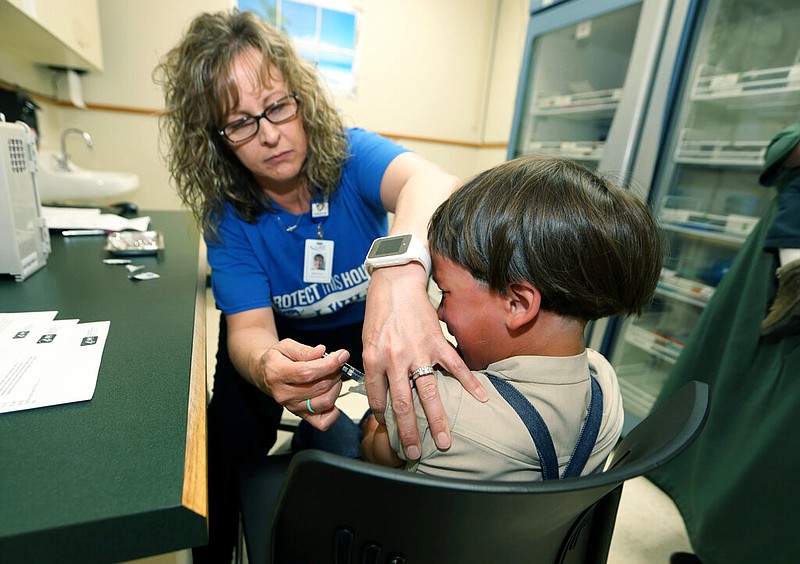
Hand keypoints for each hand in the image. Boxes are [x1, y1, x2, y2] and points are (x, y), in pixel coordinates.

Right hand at [259, 340, 348, 430]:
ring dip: (336, 387)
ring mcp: (293, 407)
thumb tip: (321, 351)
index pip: (307, 372)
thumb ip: (304, 350)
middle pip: (319, 387)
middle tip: (336, 363)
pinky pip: (323, 421)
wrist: (265, 375)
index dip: (329, 364)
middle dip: (334, 372)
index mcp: (277, 374)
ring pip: (324, 402)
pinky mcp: (301, 416)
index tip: (342, 356)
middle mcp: (284, 394)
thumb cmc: (276, 360)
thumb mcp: (286, 346)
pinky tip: (330, 395)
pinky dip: (333, 411)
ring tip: (332, 376)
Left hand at [361, 263, 487, 458]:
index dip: (383, 417)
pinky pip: (455, 367)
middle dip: (409, 432)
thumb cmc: (380, 312)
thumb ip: (375, 368)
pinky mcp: (437, 342)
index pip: (378, 399)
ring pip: (430, 393)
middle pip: (403, 404)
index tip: (389, 429)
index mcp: (374, 359)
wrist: (396, 283)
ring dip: (437, 420)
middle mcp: (396, 359)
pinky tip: (481, 399)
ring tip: (445, 442)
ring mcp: (419, 352)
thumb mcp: (367, 341)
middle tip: (415, 452)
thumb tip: (383, 394)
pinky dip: (469, 383)